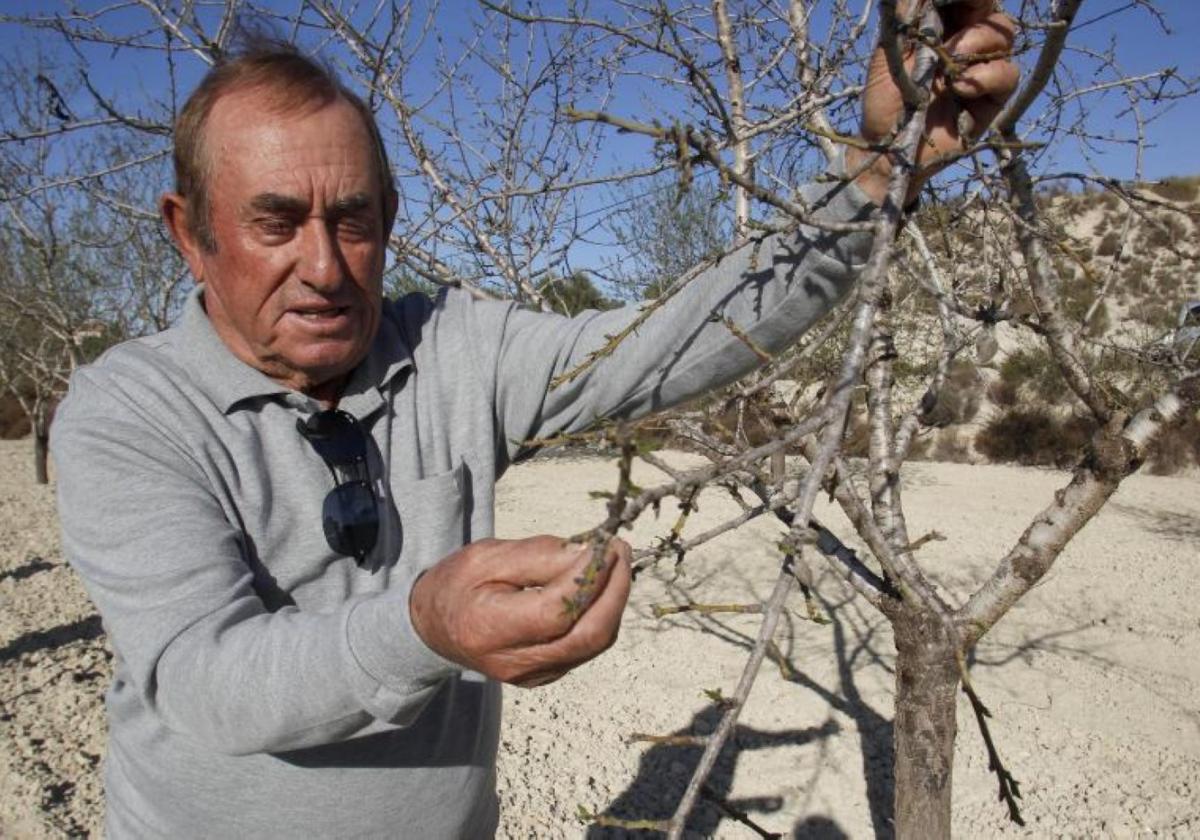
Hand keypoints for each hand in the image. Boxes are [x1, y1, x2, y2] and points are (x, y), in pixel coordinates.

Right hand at [409, 535, 631, 686]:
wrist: (433, 628)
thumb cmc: (457, 584)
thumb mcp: (486, 556)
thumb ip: (537, 555)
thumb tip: (589, 552)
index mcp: (489, 629)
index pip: (557, 611)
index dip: (589, 577)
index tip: (606, 544)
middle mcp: (514, 663)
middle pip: (587, 636)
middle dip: (615, 590)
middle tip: (620, 550)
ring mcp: (532, 675)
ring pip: (594, 644)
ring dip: (614, 601)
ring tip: (615, 563)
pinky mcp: (545, 676)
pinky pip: (586, 648)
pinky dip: (601, 616)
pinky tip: (600, 587)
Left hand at [850, 0, 1019, 203]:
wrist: (889, 149)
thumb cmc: (886, 100)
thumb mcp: (890, 50)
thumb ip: (910, 12)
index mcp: (943, 26)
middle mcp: (967, 42)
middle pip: (990, 8)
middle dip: (976, 6)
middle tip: (953, 28)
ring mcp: (983, 67)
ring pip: (1004, 34)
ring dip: (977, 41)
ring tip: (950, 63)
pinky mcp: (994, 96)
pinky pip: (1007, 72)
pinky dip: (986, 76)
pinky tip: (960, 88)